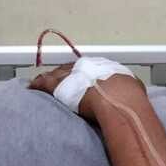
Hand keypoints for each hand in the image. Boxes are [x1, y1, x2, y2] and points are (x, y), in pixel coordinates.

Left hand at [28, 63, 144, 120]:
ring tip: (42, 82)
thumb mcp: (134, 88)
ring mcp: (72, 74)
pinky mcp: (60, 85)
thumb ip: (129, 87)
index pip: (89, 67)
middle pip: (71, 68)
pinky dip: (37, 85)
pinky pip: (44, 83)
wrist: (118, 100)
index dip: (82, 73)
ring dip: (49, 78)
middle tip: (59, 80)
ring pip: (56, 74)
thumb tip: (131, 90)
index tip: (79, 78)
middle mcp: (86, 66)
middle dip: (64, 74)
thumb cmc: (128, 96)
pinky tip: (31, 87)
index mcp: (104, 65)